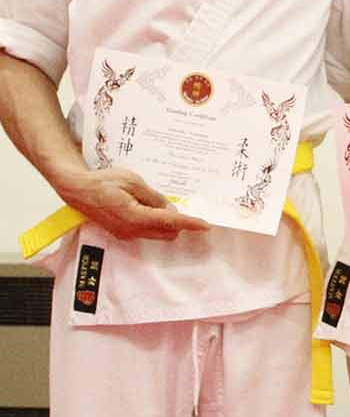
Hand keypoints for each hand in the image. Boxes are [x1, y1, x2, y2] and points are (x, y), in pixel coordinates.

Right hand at [54, 166, 208, 240]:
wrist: (77, 188)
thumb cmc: (103, 181)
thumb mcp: (133, 182)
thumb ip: (154, 197)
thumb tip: (170, 208)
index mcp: (135, 217)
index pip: (170, 222)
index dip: (189, 224)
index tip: (205, 225)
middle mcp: (131, 230)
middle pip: (167, 233)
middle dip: (178, 223)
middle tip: (179, 205)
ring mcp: (125, 233)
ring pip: (156, 234)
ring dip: (165, 223)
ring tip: (157, 203)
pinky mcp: (121, 232)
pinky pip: (145, 232)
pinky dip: (153, 223)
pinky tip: (148, 207)